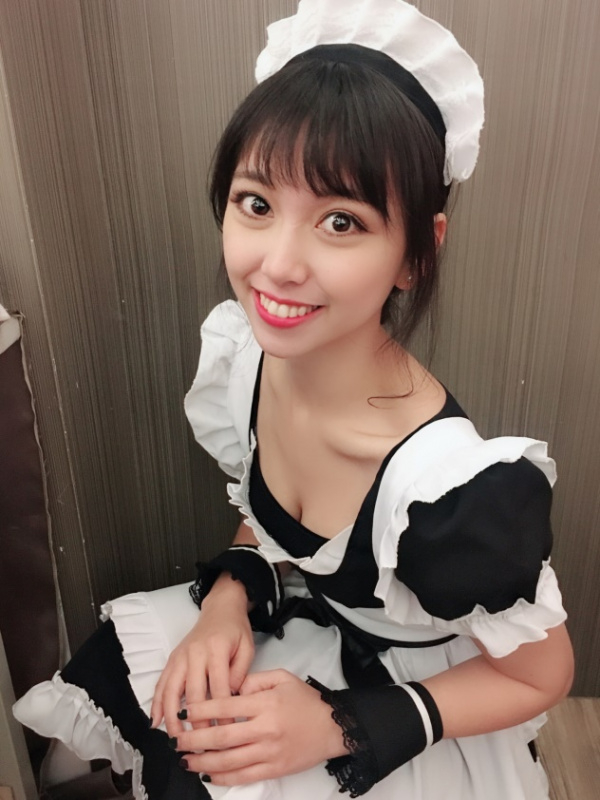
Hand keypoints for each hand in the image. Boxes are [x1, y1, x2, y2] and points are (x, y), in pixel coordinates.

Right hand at [150, 575, 253, 735]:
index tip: (225, 732)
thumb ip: (240, 674)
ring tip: (176, 739)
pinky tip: (155, 721)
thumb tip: (231, 700)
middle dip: (196, 722)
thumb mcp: (247, 648)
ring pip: (171, 691)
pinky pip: (161, 683)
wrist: (220, 608)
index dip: (222, 713)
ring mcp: (180, 656)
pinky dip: (156, 703)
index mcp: (216, 650)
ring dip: (171, 718)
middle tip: (201, 744)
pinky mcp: (172, 659)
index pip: (219, 688)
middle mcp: (195, 653)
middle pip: (193, 694)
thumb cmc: (235, 630)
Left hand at [173, 669, 348, 784]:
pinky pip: (243, 776)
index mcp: (265, 704)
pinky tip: (208, 774)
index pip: (225, 707)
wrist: (334, 726)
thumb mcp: (282, 678)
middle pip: (221, 737)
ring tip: (185, 759)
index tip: (184, 712)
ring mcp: (269, 752)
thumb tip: (232, 690)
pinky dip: (223, 777)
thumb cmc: (306, 701)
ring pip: (229, 761)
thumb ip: (254, 680)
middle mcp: (265, 729)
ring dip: (202, 762)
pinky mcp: (274, 769)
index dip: (201, 710)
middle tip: (176, 740)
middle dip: (194, 739)